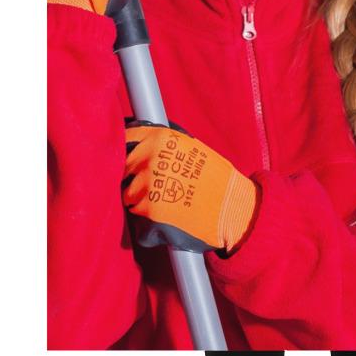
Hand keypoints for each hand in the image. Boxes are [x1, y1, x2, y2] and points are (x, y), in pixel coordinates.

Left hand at [123, 120, 259, 254]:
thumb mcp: (191, 147)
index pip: (128, 137)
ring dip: (140, 198)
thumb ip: (164, 145)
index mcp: (160, 139)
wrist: (231, 205)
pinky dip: (147, 217)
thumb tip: (139, 141)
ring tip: (163, 200)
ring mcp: (148, 185)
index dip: (126, 147)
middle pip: (124, 168)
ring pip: (128, 194)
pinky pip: (137, 214)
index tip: (128, 154)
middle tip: (152, 183)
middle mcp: (150, 159)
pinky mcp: (150, 210)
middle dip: (133, 176)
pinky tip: (166, 214)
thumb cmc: (214, 176)